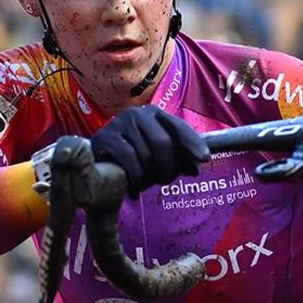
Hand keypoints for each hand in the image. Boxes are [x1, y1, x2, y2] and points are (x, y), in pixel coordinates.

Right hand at [89, 105, 207, 198]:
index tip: (204, 159)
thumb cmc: (134, 155)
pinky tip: (135, 188)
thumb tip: (196, 169)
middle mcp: (137, 114)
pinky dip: (135, 178)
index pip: (178, 126)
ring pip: (145, 154)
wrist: (98, 158)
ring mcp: (119, 124)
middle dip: (168, 167)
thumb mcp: (157, 155)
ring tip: (146, 183)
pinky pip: (128, 160)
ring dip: (149, 176)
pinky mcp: (105, 138)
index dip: (193, 143)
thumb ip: (178, 158)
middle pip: (162, 142)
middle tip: (165, 181)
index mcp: (155, 114)